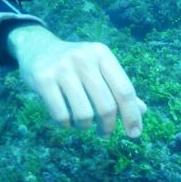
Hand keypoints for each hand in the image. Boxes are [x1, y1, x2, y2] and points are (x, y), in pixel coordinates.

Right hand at [8, 25, 146, 137]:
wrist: (38, 47)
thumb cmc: (76, 63)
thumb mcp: (99, 68)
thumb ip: (119, 88)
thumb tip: (142, 111)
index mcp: (102, 54)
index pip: (125, 90)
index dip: (132, 115)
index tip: (135, 134)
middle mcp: (84, 58)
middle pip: (106, 105)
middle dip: (108, 126)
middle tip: (104, 134)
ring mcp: (62, 68)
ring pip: (84, 114)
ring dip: (85, 126)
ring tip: (83, 123)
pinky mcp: (43, 79)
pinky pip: (61, 115)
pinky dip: (67, 125)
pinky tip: (67, 120)